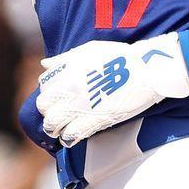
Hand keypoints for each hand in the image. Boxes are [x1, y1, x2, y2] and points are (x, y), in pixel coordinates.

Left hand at [36, 33, 188, 146]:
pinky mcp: (96, 121)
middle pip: (44, 109)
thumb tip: (45, 64)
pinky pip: (71, 135)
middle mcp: (70, 90)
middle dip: (49, 113)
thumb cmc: (119, 57)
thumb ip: (64, 59)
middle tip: (59, 116)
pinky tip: (73, 136)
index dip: (49, 97)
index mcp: (67, 72)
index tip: (56, 100)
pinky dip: (69, 138)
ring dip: (56, 129)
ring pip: (53, 125)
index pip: (43, 90)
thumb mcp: (88, 50)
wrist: (145, 71)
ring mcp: (81, 106)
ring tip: (64, 129)